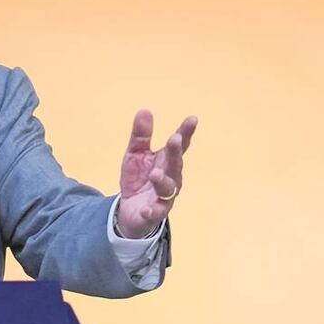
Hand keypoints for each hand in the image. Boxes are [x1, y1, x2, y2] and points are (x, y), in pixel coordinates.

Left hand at [116, 110, 197, 238]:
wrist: (131, 211)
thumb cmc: (139, 179)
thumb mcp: (136, 154)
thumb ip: (141, 135)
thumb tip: (144, 110)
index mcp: (167, 161)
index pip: (179, 145)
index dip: (186, 132)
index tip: (192, 119)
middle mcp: (172, 178)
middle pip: (176, 164)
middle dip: (176, 152)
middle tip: (175, 139)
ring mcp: (164, 197)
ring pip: (168, 188)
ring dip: (162, 180)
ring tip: (154, 174)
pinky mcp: (154, 213)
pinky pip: (155, 212)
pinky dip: (151, 210)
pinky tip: (146, 209)